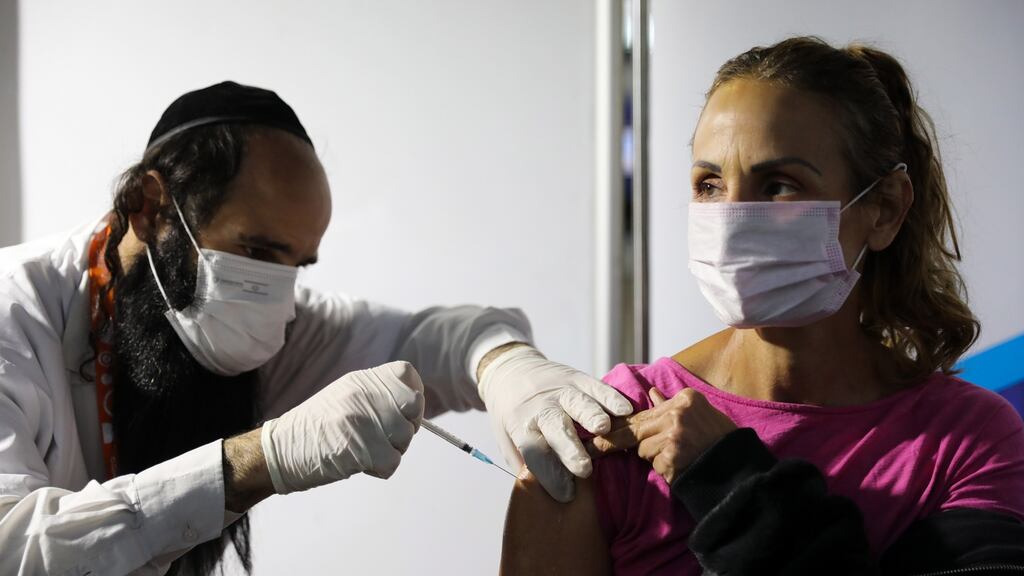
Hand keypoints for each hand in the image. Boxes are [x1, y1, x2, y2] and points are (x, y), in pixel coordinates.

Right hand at [260, 361, 424, 493]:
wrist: (280, 450)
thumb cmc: (315, 427)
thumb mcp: (346, 395)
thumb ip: (377, 393)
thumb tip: (411, 404)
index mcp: (362, 380)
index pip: (408, 375)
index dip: (410, 395)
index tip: (401, 410)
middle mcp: (365, 395)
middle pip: (414, 407)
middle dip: (407, 425)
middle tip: (386, 436)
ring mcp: (364, 420)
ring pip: (406, 437)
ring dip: (392, 450)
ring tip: (366, 450)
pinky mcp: (363, 450)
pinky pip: (393, 461)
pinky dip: (381, 468)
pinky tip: (362, 463)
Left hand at [478, 346, 632, 502]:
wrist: (511, 371)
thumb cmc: (513, 416)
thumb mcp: (508, 440)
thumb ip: (526, 466)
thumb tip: (544, 498)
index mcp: (522, 427)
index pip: (534, 452)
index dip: (549, 473)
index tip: (565, 494)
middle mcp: (541, 408)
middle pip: (555, 428)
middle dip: (570, 449)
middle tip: (584, 469)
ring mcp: (560, 391)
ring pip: (578, 404)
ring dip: (591, 416)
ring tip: (604, 429)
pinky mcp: (577, 378)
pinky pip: (596, 387)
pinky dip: (611, 398)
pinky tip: (624, 410)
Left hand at [589, 388, 735, 484]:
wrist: (738, 466)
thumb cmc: (717, 439)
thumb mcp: (698, 412)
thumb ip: (670, 404)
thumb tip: (652, 392)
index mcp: (684, 399)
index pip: (643, 412)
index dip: (621, 424)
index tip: (602, 431)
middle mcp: (677, 414)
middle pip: (635, 428)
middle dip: (612, 440)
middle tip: (592, 448)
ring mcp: (674, 436)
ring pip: (643, 449)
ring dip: (653, 457)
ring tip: (678, 456)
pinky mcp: (672, 457)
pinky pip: (654, 464)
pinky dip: (663, 469)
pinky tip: (679, 466)